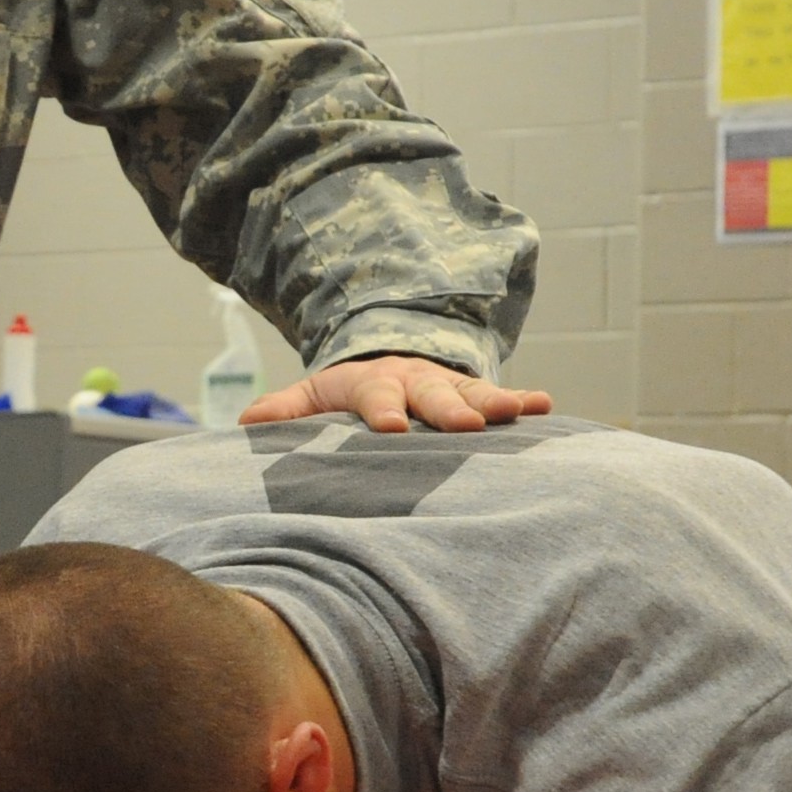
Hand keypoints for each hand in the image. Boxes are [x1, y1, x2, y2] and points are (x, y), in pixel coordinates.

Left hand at [239, 354, 551, 435]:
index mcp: (369, 384)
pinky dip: (521, 402)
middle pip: (431, 394)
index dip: (383, 412)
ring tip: (516, 411)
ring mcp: (446, 386)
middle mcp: (412, 380)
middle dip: (449, 409)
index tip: (392, 429)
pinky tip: (544, 406)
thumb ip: (285, 409)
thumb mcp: (313, 396)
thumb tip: (247, 422)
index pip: (374, 397)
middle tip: (466, 425)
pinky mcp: (473, 395)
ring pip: (471, 393)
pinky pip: (499, 397)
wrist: (385, 362)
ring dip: (494, 403)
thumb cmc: (346, 397)